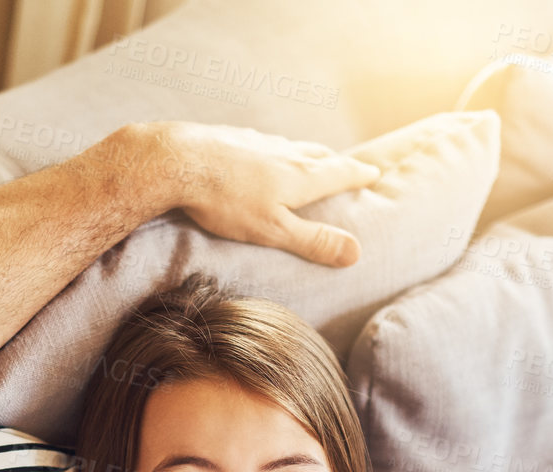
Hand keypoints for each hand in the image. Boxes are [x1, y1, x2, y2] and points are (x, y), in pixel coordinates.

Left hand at [145, 122, 380, 266]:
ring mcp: (257, 142)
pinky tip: (259, 156)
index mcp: (301, 175)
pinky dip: (271, 150)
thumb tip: (355, 253)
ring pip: (290, 146)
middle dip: (335, 162)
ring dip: (304, 153)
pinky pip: (261, 144)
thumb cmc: (226, 200)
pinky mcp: (231, 138)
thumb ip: (313, 241)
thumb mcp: (274, 229)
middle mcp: (285, 152)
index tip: (374, 172)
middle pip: (318, 155)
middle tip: (345, 166)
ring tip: (308, 160)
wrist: (178, 161)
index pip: (340, 172)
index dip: (358, 174)